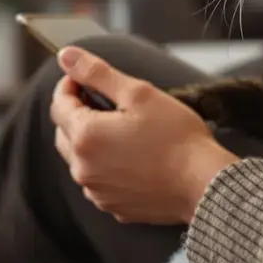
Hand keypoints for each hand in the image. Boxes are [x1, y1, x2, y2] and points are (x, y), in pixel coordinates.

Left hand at [50, 47, 238, 224]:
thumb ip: (97, 73)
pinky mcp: (112, 206)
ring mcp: (97, 191)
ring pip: (80, 159)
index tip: (86, 78)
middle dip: (78, 113)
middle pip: (64, 133)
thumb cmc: (177, 137)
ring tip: (123, 130)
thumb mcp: (138, 93)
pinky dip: (106, 166)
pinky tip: (132, 156)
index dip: (71, 85)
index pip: (59, 104)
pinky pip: (98, 180)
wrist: (204, 183)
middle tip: (106, 102)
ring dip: (91, 141)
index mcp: (86, 137)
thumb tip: (66, 56)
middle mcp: (83, 168)